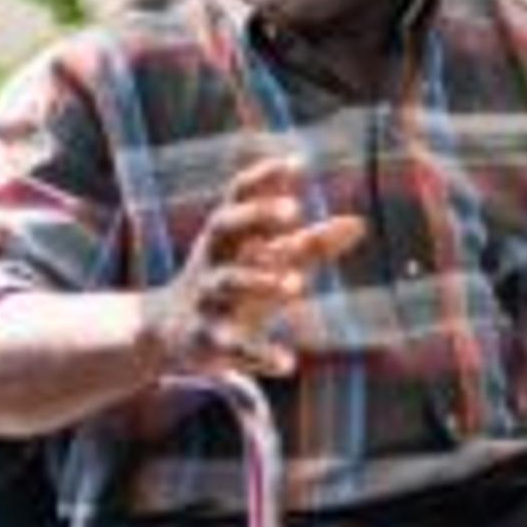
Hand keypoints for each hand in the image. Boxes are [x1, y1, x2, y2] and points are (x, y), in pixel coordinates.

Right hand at [142, 159, 366, 376]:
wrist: (167, 334)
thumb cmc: (231, 288)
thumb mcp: (268, 264)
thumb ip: (311, 245)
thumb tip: (358, 223)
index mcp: (227, 236)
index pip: (238, 196)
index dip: (263, 178)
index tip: (297, 163)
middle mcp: (213, 259)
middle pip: (224, 225)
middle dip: (256, 216)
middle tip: (294, 210)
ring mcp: (206, 298)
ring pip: (228, 282)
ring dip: (260, 280)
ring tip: (297, 285)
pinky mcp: (207, 339)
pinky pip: (233, 345)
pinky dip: (260, 353)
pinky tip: (288, 363)